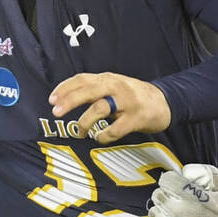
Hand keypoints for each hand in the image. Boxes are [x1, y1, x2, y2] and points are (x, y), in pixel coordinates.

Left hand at [48, 71, 170, 143]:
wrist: (165, 102)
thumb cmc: (134, 96)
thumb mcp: (114, 86)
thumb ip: (95, 89)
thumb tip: (67, 97)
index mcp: (108, 79)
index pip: (83, 79)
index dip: (65, 88)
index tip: (52, 99)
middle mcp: (116, 87)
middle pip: (88, 90)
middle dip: (70, 100)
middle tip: (56, 111)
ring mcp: (127, 102)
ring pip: (100, 108)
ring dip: (85, 122)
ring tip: (79, 132)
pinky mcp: (136, 118)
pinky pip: (115, 129)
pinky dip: (104, 135)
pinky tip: (99, 137)